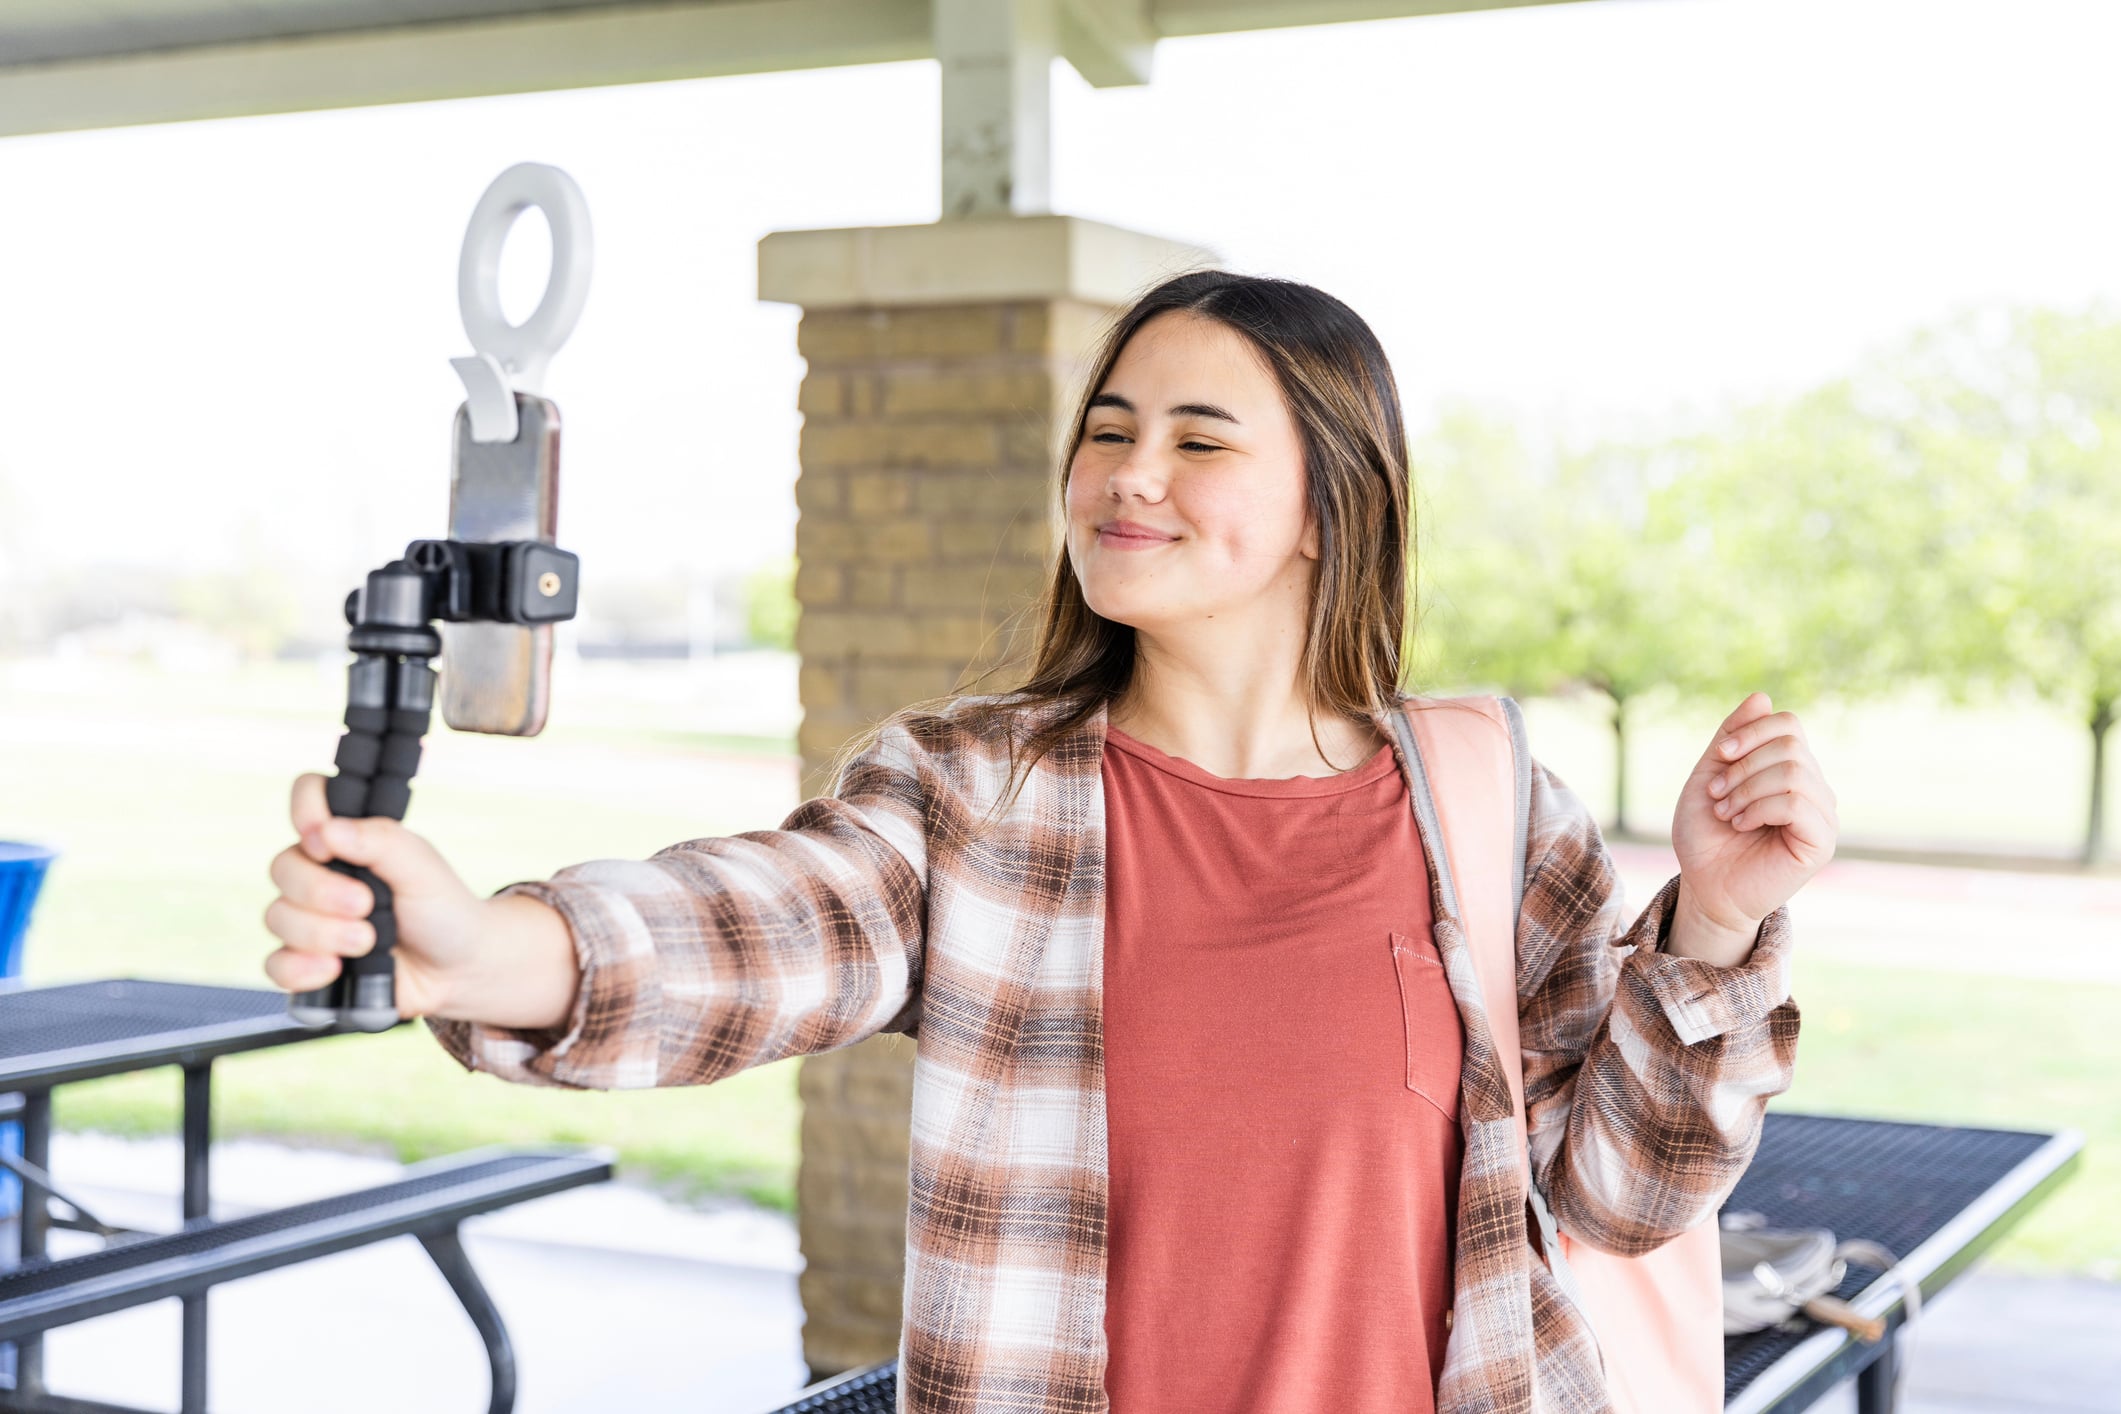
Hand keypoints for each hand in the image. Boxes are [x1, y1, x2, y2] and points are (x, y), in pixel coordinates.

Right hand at [263, 772, 487, 1018]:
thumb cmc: (442, 910)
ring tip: (367, 942)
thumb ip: (381, 842)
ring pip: (277, 917)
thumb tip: (326, 830)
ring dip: (321, 933)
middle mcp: (321, 872)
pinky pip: (276, 964)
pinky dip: (301, 969)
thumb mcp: (422, 869)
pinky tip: (334, 969)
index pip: (309, 797)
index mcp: (349, 839)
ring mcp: (309, 917)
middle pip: (282, 867)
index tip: (323, 840)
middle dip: (320, 892)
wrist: (457, 970)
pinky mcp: (306, 961)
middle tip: (366, 906)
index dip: (305, 809)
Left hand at [1672, 691, 1837, 937]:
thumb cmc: (1706, 835)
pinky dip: (1760, 808)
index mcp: (1790, 768)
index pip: (1788, 724)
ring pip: (1794, 772)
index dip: (1751, 732)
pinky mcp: (1822, 841)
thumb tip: (1763, 696)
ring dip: (1747, 789)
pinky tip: (1742, 825)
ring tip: (1726, 814)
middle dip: (1744, 766)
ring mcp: (1822, 815)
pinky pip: (1798, 802)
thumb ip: (1732, 738)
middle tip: (1717, 796)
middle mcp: (1813, 788)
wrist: (1705, 886)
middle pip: (1791, 745)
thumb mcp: (1710, 776)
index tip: (1720, 757)